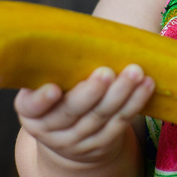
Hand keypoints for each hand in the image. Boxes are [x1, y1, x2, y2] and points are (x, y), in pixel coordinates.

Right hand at [14, 64, 154, 165]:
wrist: (69, 136)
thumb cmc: (59, 95)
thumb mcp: (47, 83)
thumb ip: (55, 67)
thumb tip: (74, 31)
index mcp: (30, 112)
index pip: (32, 107)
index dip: (41, 100)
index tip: (53, 88)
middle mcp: (49, 130)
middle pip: (71, 111)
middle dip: (91, 92)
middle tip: (107, 72)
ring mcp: (76, 142)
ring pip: (100, 118)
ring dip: (121, 94)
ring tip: (135, 72)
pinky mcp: (101, 145)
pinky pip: (119, 123)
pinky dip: (134, 103)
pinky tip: (146, 85)